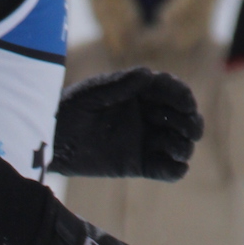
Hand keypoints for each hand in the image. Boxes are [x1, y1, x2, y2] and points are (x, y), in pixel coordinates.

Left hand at [52, 68, 201, 180]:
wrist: (51, 140)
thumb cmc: (68, 109)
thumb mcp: (92, 94)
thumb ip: (119, 85)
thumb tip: (148, 74)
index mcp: (140, 93)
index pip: (170, 91)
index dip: (182, 96)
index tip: (187, 104)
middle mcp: (147, 115)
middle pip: (180, 118)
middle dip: (190, 122)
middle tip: (192, 131)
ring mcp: (144, 140)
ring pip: (176, 142)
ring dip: (184, 146)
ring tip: (180, 149)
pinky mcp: (138, 164)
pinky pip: (163, 168)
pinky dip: (174, 170)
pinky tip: (178, 168)